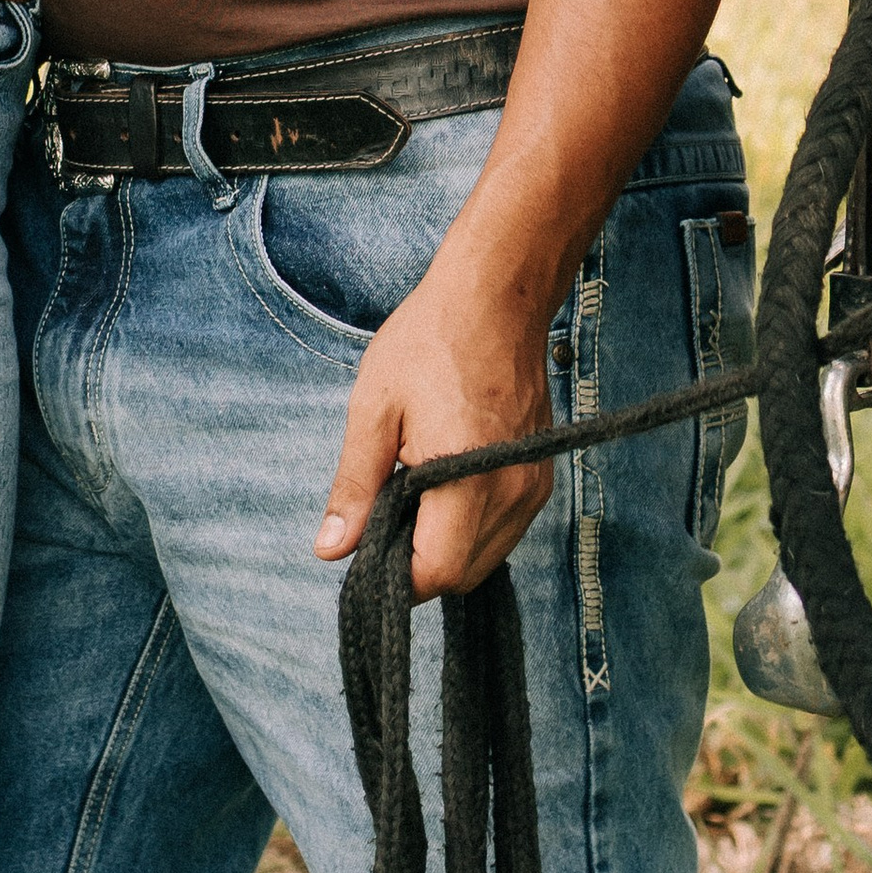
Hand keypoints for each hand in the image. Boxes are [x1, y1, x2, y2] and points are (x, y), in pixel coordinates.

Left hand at [312, 261, 557, 598]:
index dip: (396, 575)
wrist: (497, 297)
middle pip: (462, 575)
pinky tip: (446, 485)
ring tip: (416, 491)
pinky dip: (473, 528)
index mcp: (465, 477)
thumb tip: (331, 550)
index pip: (436, 573)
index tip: (370, 547)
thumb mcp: (374, 409)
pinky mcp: (540, 477)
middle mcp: (510, 491)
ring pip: (486, 558)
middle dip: (419, 562)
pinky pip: (505, 531)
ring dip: (447, 546)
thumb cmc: (431, 341)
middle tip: (387, 513)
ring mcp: (532, 486)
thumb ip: (355, 487)